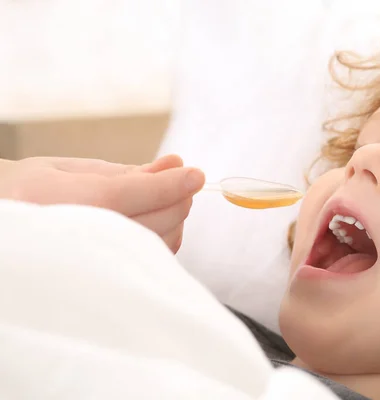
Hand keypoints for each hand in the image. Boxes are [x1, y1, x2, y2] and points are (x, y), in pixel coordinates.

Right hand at [0, 155, 204, 252]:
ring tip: (166, 198)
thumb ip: (125, 172)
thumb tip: (175, 165)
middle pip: (150, 222)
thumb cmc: (32, 192)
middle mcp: (75, 238)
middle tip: (183, 180)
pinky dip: (167, 236)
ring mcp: (92, 264)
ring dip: (176, 217)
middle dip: (178, 198)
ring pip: (158, 244)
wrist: (4, 224)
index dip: (167, 185)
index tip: (195, 173)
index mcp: (57, 202)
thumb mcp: (69, 170)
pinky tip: (158, 220)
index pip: (124, 196)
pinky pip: (152, 259)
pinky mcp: (107, 279)